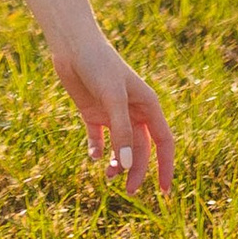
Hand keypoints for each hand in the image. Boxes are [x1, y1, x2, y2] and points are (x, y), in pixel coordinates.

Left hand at [48, 31, 174, 196]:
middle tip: (127, 191)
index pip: (164, 142)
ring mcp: (113, 114)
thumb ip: (122, 132)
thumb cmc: (98, 66)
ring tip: (108, 176)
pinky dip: (98, 151)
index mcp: (148, 106)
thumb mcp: (113, 99)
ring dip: (118, 163)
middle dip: (137, 171)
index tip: (164, 192)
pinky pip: (99, 139)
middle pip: (142, 150)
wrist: (72, 46)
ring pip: (121, 147)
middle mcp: (133, 112)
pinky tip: (94, 157)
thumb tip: (130, 166)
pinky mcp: (93, 113)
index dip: (166, 167)